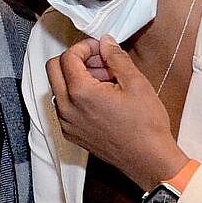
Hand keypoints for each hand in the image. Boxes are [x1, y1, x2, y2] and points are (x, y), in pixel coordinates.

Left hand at [47, 37, 184, 186]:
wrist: (148, 158)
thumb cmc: (145, 126)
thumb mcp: (136, 83)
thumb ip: (116, 58)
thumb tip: (106, 43)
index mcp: (80, 93)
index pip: (67, 57)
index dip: (84, 47)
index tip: (98, 48)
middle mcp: (67, 108)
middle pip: (53, 69)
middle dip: (75, 59)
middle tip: (99, 61)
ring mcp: (66, 123)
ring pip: (58, 88)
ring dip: (76, 77)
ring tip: (105, 80)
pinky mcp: (71, 133)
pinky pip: (64, 106)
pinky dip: (76, 96)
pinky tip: (101, 98)